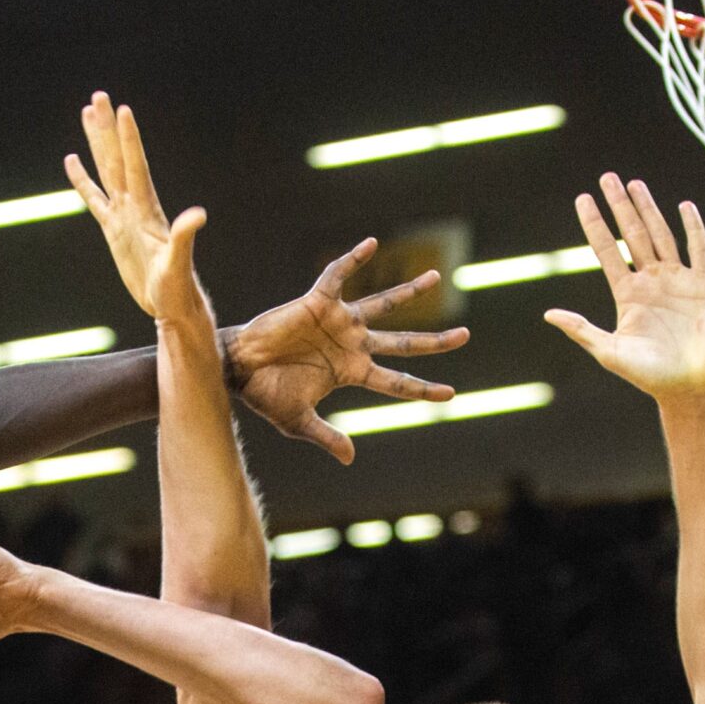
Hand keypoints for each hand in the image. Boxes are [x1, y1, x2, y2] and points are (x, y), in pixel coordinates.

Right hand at [64, 92, 211, 329]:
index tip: (122, 110)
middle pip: (117, 158)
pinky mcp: (114, 229)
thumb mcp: (179, 263)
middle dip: (107, 128)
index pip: (135, 166)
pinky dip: (83, 179)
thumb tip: (198, 215)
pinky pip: (94, 198)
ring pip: (106, 169)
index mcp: (147, 209)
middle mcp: (135, 205)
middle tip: (98, 96)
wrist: (171, 304)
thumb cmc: (177, 287)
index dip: (129, 140)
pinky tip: (73, 161)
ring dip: (97, 142)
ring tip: (87, 112)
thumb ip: (185, 237)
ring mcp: (123, 215)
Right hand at [225, 241, 470, 462]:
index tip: (451, 394)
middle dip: (434, 341)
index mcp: (351, 372)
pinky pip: (338, 276)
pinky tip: (371, 245)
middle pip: (403, 342)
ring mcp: (338, 322)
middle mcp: (352, 344)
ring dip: (409, 292)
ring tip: (435, 278)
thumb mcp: (299, 422)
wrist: (239, 369)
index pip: (396, 381)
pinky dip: (354, 259)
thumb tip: (351, 458)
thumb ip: (328, 436)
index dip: (423, 389)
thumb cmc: (267, 396)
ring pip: (383, 304)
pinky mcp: (318, 303)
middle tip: (464, 335)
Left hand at [545, 174, 704, 402]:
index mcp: (627, 294)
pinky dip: (693, 229)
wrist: (690, 389)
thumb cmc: (649, 375)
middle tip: (608, 177)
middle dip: (620, 206)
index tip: (583, 199)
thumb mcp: (610, 351)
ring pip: (661, 235)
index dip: (595, 225)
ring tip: (634, 184)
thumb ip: (582, 330)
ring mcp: (678, 281)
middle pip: (632, 234)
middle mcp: (651, 282)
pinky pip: (699, 250)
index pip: (606, 250)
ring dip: (648, 209)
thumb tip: (548, 314)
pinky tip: (684, 206)